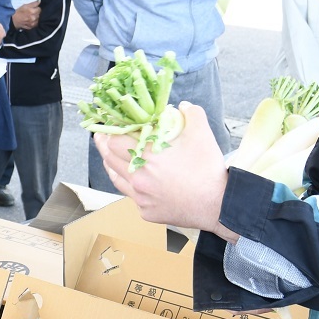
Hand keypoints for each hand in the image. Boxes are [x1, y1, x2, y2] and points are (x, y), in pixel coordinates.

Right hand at [11, 1, 40, 30]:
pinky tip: (30, 20)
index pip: (39, 8)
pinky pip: (36, 23)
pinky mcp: (31, 27)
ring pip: (38, 19)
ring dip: (35, 17)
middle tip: (30, 12)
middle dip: (36, 12)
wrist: (13, 21)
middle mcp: (34, 18)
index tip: (33, 8)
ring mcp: (33, 23)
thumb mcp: (25, 5)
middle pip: (39, 14)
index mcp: (32, 11)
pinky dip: (34, 22)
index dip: (36, 8)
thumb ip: (33, 3)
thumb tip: (39, 1)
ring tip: (30, 16)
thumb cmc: (18, 12)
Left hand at [95, 102, 235, 237]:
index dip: (109, 131)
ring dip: (111, 164)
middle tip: (101, 136)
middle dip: (104, 146)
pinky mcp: (146, 212)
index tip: (106, 124)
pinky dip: (129, 184)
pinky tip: (131, 178)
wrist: (218, 205)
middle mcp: (138, 178)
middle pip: (109, 159)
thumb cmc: (208, 169)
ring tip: (109, 155)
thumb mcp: (202, 133)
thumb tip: (182, 106)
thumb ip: (191, 113)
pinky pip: (131, 196)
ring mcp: (140, 197)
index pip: (115, 141)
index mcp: (147, 156)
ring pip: (116, 178)